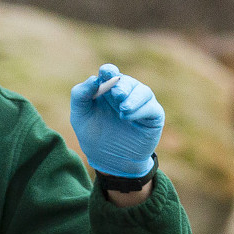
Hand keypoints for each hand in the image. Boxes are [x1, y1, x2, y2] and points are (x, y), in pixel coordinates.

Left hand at [69, 63, 162, 179]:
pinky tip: (128, 116)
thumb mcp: (80, 116)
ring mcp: (141, 103)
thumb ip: (80, 95)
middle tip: (117, 94)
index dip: (108, 71)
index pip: (110, 73)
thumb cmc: (94, 137)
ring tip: (123, 110)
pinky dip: (141, 109)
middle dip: (122, 85)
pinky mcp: (153, 115)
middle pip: (127, 81)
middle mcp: (126, 93)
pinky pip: (151, 107)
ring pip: (142, 91)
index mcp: (107, 89)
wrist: (110, 162)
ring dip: (132, 98)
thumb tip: (93, 78)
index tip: (106, 72)